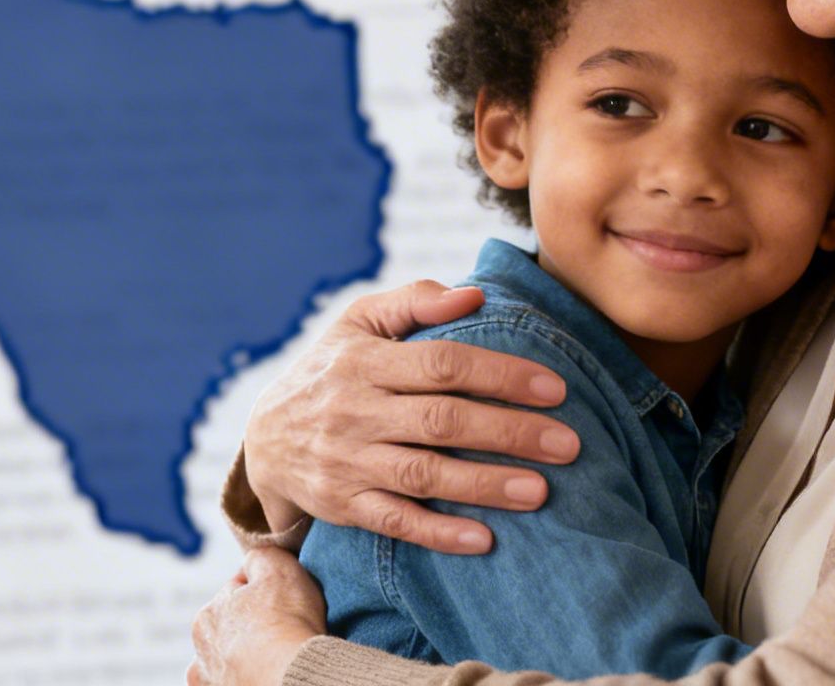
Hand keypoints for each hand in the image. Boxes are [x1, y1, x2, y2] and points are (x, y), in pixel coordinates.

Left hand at [189, 549, 325, 685]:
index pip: (236, 595)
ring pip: (230, 663)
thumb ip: (259, 557)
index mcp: (207, 616)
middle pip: (231, 630)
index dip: (264, 593)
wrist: (292, 678)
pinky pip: (236, 684)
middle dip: (251, 627)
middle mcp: (202, 652)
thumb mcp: (277, 566)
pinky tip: (262, 675)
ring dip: (245, 659)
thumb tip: (252, 563)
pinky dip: (246, 679)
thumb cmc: (287, 623)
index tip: (285, 600)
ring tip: (275, 658)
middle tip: (283, 630)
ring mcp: (212, 683)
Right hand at [241, 279, 580, 552]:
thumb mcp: (358, 322)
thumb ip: (415, 301)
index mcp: (365, 360)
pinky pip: (394, 522)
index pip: (442, 364)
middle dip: (509, 433)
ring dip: (484, 485)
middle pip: (442, 422)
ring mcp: (348, 461)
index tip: (555, 388)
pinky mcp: (343, 505)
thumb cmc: (331, 370)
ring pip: (423, 475)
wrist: (264, 438)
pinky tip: (484, 539)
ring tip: (541, 491)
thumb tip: (475, 294)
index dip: (500, 375)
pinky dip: (438, 533)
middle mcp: (356, 411)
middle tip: (569, 444)